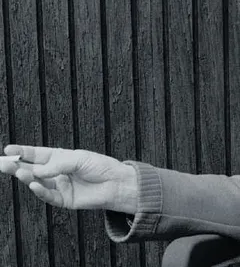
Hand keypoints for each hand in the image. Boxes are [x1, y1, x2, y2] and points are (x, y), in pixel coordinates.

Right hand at [0, 145, 137, 213]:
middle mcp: (56, 172)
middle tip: (2, 163)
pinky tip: (33, 184)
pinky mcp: (63, 199)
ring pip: (36, 182)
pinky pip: (48, 195)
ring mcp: (58, 186)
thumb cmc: (101, 167)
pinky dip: (40, 190)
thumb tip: (37, 171)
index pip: (36, 154)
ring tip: (17, 171)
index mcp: (59, 158)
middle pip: (31, 169)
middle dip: (16, 165)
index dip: (22, 152)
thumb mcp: (79, 159)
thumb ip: (58, 164)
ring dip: (25, 177)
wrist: (117, 183)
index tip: (7, 149)